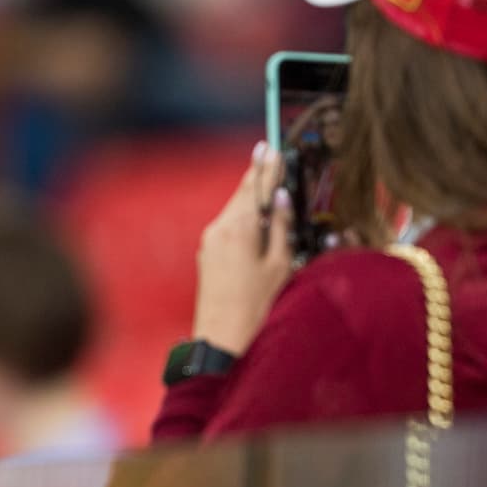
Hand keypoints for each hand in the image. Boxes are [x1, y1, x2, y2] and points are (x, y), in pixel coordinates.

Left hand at [192, 141, 293, 354]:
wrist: (220, 338)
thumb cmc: (255, 305)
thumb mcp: (278, 264)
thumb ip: (279, 227)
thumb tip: (279, 198)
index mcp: (239, 228)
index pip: (256, 188)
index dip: (268, 168)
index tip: (273, 148)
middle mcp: (219, 229)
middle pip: (241, 194)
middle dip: (256, 174)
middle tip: (266, 151)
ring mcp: (209, 241)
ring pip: (234, 209)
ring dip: (249, 195)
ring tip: (262, 177)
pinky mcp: (207, 254)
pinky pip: (227, 225)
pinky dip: (241, 215)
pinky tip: (251, 213)